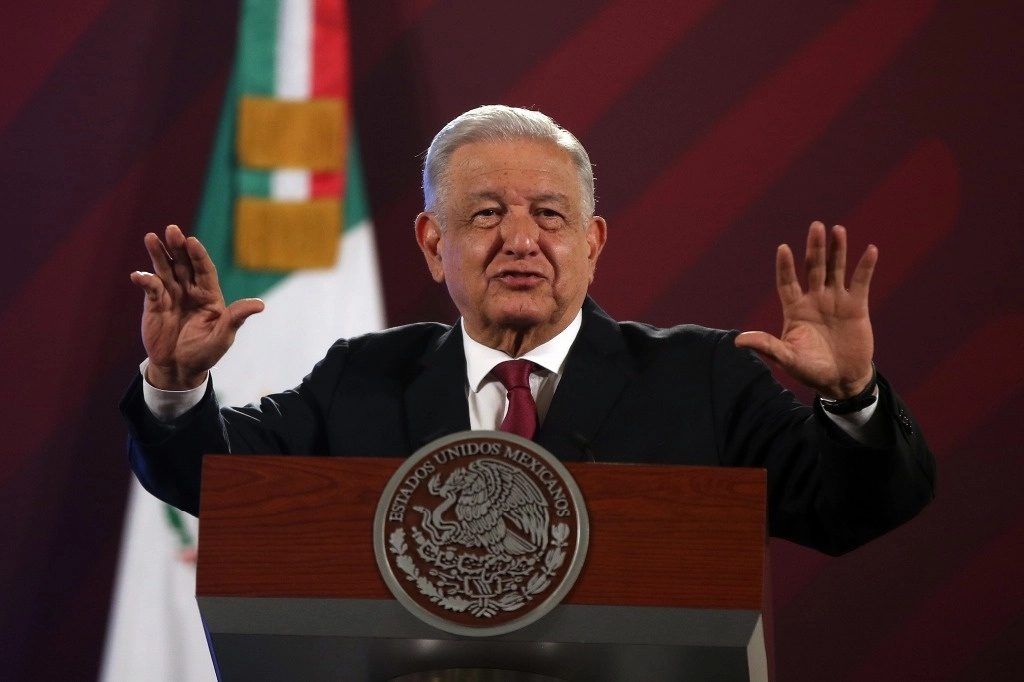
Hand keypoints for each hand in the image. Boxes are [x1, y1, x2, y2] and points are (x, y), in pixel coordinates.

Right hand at [130, 225, 263, 389]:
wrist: (180, 368)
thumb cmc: (205, 353)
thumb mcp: (223, 337)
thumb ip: (236, 318)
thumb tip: (260, 304)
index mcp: (209, 295)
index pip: (204, 269)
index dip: (198, 255)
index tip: (192, 241)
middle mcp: (190, 290)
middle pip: (184, 263)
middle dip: (178, 246)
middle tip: (172, 230)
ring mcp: (172, 295)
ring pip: (165, 269)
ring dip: (158, 254)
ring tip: (152, 237)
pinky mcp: (155, 303)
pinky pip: (150, 288)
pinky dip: (145, 280)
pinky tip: (139, 275)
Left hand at [735, 221, 875, 398]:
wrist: (841, 380)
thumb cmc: (810, 370)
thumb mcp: (787, 358)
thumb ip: (767, 346)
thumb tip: (738, 341)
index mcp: (795, 309)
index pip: (787, 282)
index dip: (785, 266)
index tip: (783, 248)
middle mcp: (814, 299)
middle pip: (813, 268)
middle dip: (814, 248)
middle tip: (815, 226)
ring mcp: (836, 300)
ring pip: (836, 269)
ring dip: (837, 250)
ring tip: (837, 229)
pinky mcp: (857, 306)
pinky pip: (861, 282)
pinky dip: (865, 266)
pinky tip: (870, 249)